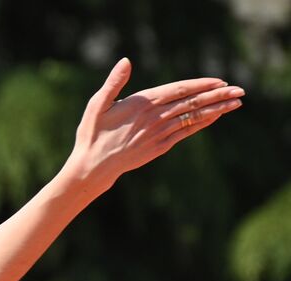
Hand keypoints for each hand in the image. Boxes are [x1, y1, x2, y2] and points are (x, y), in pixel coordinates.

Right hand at [62, 58, 242, 191]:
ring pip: (194, 117)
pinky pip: (186, 132)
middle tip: (240, 90)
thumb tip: (126, 61)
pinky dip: (202, 123)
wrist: (93, 165)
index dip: (202, 85)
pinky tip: (214, 117)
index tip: (220, 82)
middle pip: (193, 102)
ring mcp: (160, 133)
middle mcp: (155, 117)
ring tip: (236, 103)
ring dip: (217, 109)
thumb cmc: (92, 133)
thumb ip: (114, 83)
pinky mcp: (160, 146)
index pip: (180, 89)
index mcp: (143, 103)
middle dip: (219, 96)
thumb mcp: (97, 104)